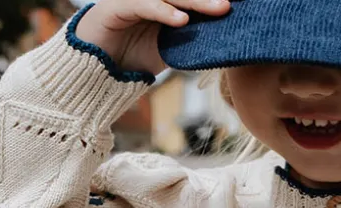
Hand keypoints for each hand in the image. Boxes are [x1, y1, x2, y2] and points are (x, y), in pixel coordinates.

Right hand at [74, 0, 231, 76]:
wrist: (98, 68)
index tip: (241, 5)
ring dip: (196, 2)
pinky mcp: (117, 5)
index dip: (211, 2)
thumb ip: (191, 42)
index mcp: (166, 4)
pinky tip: (182, 21)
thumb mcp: (171, 50)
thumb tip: (223, 45)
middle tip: (234, 4)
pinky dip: (164, 11)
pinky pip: (144, 5)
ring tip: (220, 8)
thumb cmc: (134, 57)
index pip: (192, 0)